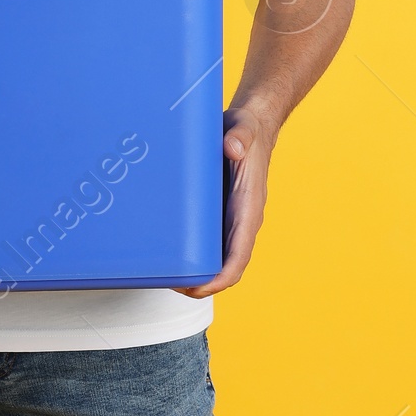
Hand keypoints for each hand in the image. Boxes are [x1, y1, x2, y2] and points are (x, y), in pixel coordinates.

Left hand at [178, 107, 274, 297]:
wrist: (251, 127)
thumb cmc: (247, 132)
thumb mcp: (243, 129)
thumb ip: (240, 136)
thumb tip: (233, 148)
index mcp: (248, 210)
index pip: (238, 256)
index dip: (219, 279)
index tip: (197, 289)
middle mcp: (241, 222)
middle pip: (225, 267)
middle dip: (201, 283)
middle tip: (169, 284)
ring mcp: (230, 221)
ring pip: (216, 259)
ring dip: (195, 274)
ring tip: (165, 276)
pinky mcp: (219, 215)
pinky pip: (208, 243)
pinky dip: (193, 256)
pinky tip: (171, 255)